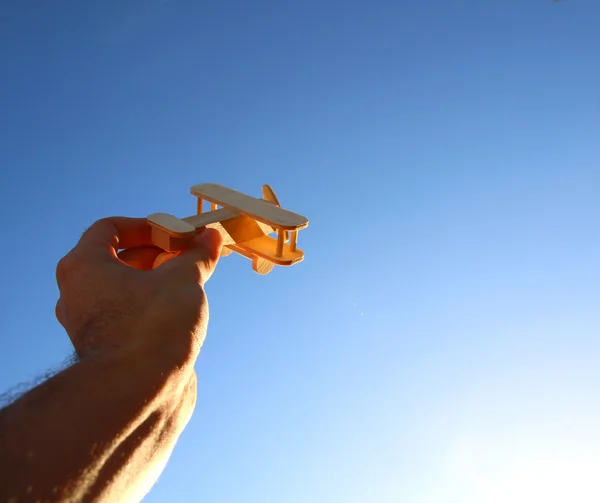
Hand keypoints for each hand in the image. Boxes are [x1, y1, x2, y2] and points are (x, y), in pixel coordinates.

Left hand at [55, 217, 222, 362]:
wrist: (140, 392)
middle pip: (118, 259)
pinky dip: (151, 305)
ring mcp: (88, 324)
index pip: (109, 228)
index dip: (147, 225)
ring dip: (157, 280)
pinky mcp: (105, 348)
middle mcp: (77, 294)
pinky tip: (180, 311)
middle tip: (189, 255)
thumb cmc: (155, 324)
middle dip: (158, 253)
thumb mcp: (184, 279)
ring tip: (190, 281)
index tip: (175, 233)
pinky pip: (127, 314)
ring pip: (124, 289)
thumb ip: (197, 255)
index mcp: (84, 267)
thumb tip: (211, 237)